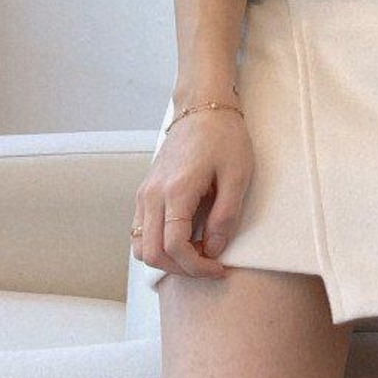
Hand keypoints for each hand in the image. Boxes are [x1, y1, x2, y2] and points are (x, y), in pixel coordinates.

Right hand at [130, 107, 253, 280]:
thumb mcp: (237, 176)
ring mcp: (144, 193)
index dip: (197, 267)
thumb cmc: (224, 137)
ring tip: (196, 253)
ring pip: (140, 246)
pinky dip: (158, 245)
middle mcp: (152, 195)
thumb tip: (212, 250)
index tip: (218, 268)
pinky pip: (140, 231)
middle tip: (209, 266)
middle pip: (152, 254)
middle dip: (181, 269)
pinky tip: (185, 239)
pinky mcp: (145, 192)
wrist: (203, 108)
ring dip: (166, 260)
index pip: (175, 247)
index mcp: (176, 191)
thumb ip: (225, 217)